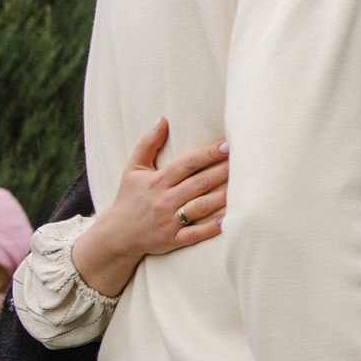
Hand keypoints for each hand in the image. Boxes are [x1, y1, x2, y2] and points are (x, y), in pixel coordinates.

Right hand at [73, 120, 228, 296]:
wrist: (116, 234)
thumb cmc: (129, 197)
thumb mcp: (133, 169)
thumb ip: (147, 144)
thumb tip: (162, 120)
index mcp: (157, 181)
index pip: (186, 164)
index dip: (207, 154)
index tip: (226, 146)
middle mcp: (164, 200)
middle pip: (198, 183)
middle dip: (221, 172)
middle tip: (243, 162)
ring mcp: (168, 221)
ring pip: (199, 207)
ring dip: (221, 197)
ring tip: (244, 188)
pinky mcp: (172, 239)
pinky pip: (194, 234)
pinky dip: (210, 229)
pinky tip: (228, 220)